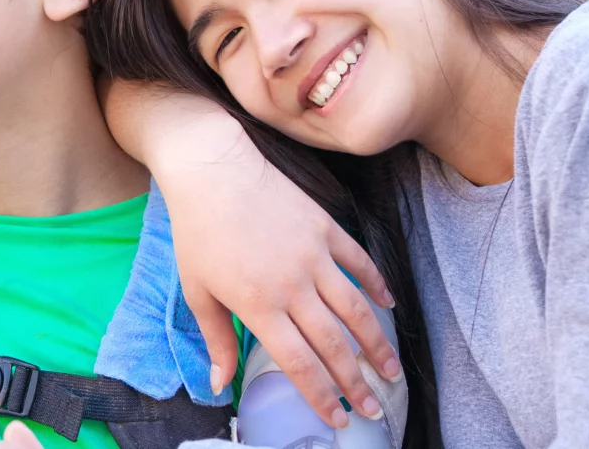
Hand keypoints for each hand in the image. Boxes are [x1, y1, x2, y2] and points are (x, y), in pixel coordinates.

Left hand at [103, 82, 400, 429]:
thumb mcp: (197, 292)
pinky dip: (377, 285)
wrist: (211, 170)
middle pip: (334, 345)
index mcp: (259, 306)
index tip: (339, 419)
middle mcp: (293, 285)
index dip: (322, 397)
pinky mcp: (325, 228)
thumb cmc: (197, 233)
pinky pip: (360, 262)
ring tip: (391, 371)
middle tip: (374, 409)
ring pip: (356, 310)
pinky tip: (390, 307)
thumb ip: (216, 341)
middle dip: (356, 382)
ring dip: (377, 345)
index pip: (300, 364)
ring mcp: (314, 255)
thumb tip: (220, 386)